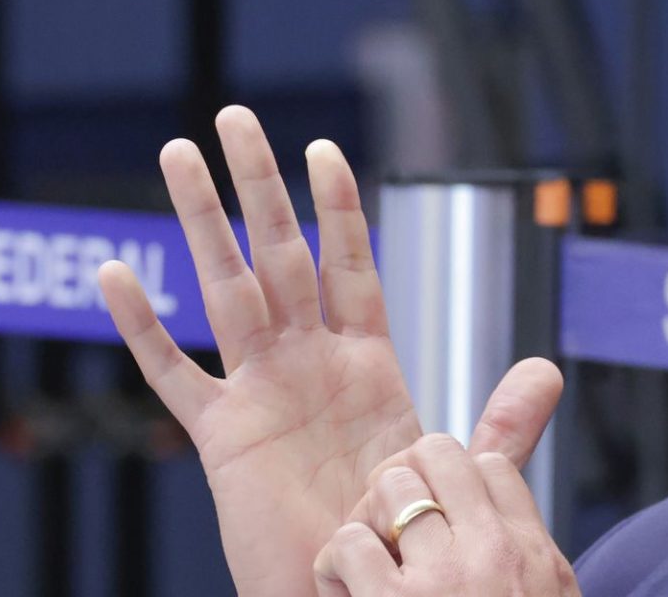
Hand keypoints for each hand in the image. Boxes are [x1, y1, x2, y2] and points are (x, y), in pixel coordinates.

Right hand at [97, 106, 559, 595]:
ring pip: (223, 289)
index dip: (340, 208)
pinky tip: (116, 275)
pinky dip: (143, 329)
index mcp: (365, 363)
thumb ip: (503, 421)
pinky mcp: (223, 439)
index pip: (351, 263)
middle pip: (280, 254)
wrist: (354, 588)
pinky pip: (174, 375)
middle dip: (260, 186)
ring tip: (178, 156)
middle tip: (236, 117)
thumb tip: (550, 370)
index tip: (325, 149)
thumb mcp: (456, 467)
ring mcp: (261, 393)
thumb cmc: (400, 532)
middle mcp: (307, 364)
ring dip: (201, 222)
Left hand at [313, 434, 579, 596]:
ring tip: (368, 565)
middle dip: (409, 480)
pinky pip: (349, 543)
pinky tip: (346, 593)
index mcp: (532, 554)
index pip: (491, 466)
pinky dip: (334, 568)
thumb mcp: (543, 592)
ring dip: (368, 524)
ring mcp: (442, 580)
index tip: (441, 518)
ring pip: (392, 487)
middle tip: (396, 530)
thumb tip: (517, 470)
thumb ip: (525, 535)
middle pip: (440, 453)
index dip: (457, 483)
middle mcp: (492, 554)